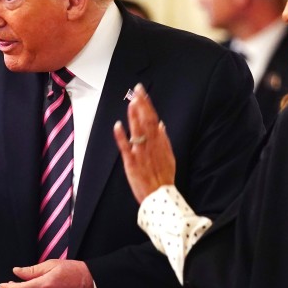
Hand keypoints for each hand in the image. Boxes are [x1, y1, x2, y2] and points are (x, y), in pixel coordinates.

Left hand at [113, 83, 175, 202]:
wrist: (160, 197)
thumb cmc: (163, 178)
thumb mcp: (169, 157)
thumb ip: (164, 140)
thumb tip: (161, 125)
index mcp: (159, 143)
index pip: (152, 119)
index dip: (147, 105)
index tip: (142, 93)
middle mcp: (151, 146)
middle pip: (146, 121)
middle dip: (141, 105)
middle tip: (137, 90)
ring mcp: (140, 154)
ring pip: (138, 131)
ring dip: (134, 116)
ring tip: (131, 102)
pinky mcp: (131, 163)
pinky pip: (126, 148)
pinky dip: (122, 137)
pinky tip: (118, 125)